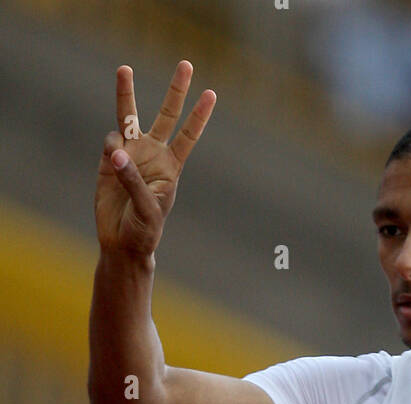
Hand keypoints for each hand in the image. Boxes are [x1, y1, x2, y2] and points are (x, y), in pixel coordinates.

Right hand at [95, 60, 215, 255]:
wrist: (122, 242)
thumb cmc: (144, 230)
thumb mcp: (146, 209)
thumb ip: (133, 180)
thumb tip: (117, 152)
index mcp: (171, 166)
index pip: (188, 136)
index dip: (199, 116)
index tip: (211, 94)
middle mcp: (154, 153)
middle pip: (167, 115)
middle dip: (176, 91)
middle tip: (186, 64)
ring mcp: (132, 153)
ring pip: (130, 116)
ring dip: (126, 93)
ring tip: (124, 69)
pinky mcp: (110, 158)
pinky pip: (111, 142)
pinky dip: (112, 149)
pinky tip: (114, 164)